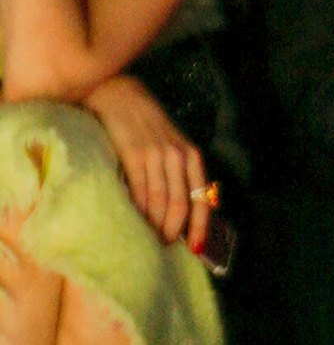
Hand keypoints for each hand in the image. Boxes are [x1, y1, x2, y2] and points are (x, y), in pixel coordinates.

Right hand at [87, 73, 212, 250]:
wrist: (121, 96)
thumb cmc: (147, 125)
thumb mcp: (172, 145)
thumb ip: (179, 172)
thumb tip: (180, 210)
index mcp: (192, 156)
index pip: (201, 199)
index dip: (200, 226)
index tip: (195, 248)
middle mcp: (178, 156)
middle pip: (181, 204)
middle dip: (173, 230)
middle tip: (163, 245)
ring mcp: (156, 155)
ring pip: (160, 201)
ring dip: (154, 224)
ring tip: (148, 238)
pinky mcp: (134, 154)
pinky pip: (139, 190)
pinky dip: (138, 210)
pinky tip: (134, 221)